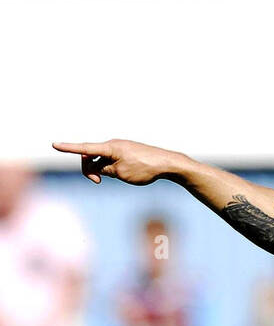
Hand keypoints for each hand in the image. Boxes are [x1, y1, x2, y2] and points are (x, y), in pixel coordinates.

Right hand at [51, 138, 181, 185]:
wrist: (166, 163)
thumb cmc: (144, 168)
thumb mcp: (120, 173)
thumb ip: (104, 170)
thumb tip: (96, 168)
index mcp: (109, 147)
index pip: (84, 149)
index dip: (68, 148)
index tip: (54, 145)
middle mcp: (113, 144)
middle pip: (90, 156)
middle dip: (89, 169)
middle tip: (97, 182)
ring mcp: (120, 148)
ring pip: (101, 159)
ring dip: (100, 170)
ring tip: (117, 177)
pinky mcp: (126, 152)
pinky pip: (111, 159)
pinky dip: (110, 168)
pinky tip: (124, 174)